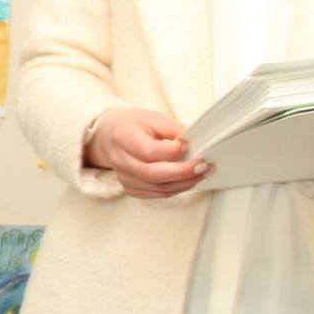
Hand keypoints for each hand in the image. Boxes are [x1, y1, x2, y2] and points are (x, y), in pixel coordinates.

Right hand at [85, 107, 210, 198]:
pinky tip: (187, 180)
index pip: (150, 151)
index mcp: (123, 137)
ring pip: (158, 188)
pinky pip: (157, 194)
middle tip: (203, 166)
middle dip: (183, 172)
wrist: (109, 135)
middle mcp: (120, 160)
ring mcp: (123, 177)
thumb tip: (194, 144)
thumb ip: (173, 129)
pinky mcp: (130, 188)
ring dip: (184, 183)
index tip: (188, 146)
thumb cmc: (133, 125)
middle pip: (154, 174)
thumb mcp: (152, 118)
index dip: (173, 152)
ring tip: (201, 173)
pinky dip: (176, 189)